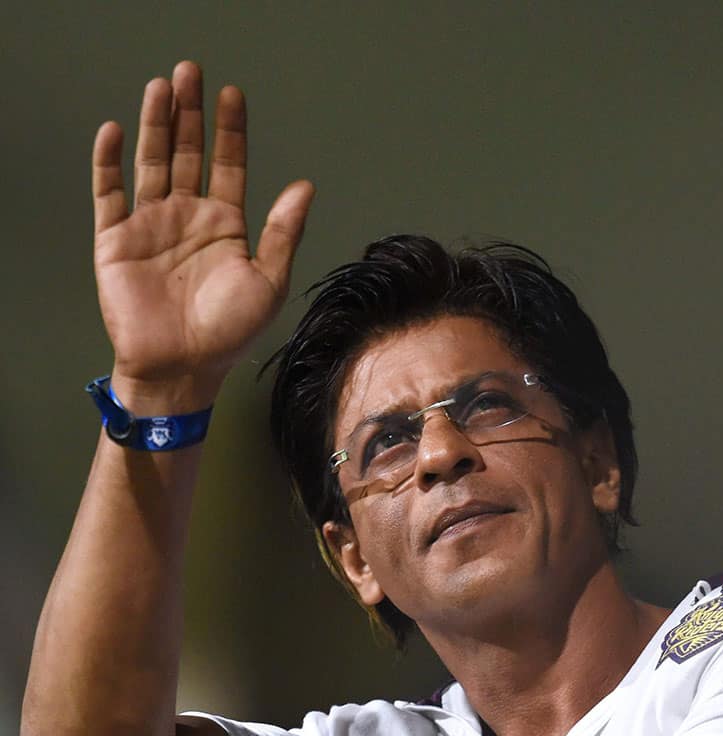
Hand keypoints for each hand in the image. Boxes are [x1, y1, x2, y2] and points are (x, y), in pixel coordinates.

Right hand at [92, 61, 313, 406]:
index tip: (233, 95)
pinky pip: (109, 193)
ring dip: (155, 125)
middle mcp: (188, 218)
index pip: (227, 165)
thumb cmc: (228, 332)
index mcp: (225, 225)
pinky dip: (109, 163)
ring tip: (161, 87)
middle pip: (188, 153)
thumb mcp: (267, 280)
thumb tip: (304, 186)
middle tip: (191, 72)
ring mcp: (151, 225)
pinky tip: (114, 131)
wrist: (182, 367)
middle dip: (190, 114)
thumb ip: (283, 232)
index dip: (229, 131)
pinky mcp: (117, 239)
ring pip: (152, 162)